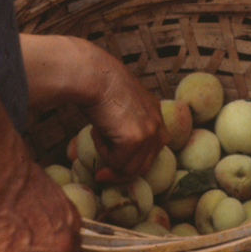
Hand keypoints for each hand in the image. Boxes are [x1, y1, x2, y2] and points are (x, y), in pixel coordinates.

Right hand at [20, 33, 168, 183]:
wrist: (93, 75)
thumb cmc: (98, 83)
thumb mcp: (119, 103)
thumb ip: (124, 122)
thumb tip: (114, 144)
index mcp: (155, 113)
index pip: (151, 149)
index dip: (132, 161)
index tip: (114, 168)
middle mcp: (158, 124)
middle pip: (145, 164)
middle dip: (122, 173)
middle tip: (101, 176)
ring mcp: (149, 133)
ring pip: (131, 168)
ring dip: (109, 158)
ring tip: (97, 135)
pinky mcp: (135, 140)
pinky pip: (117, 161)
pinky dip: (102, 151)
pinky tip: (97, 130)